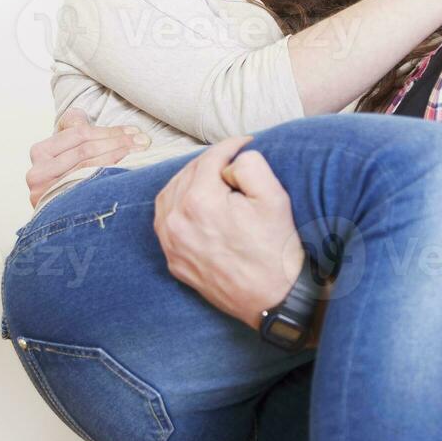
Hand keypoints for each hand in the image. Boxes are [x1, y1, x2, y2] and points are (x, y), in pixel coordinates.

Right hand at [25, 108, 149, 207]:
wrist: (58, 212)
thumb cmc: (67, 173)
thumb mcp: (67, 146)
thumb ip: (73, 126)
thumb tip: (82, 116)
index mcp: (41, 151)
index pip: (79, 134)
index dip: (109, 131)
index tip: (134, 131)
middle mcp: (38, 173)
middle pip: (85, 150)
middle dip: (118, 142)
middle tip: (143, 141)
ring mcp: (47, 193)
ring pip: (88, 168)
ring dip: (119, 157)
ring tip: (140, 153)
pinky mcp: (58, 209)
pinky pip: (89, 189)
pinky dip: (110, 177)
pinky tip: (127, 172)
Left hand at [154, 136, 305, 329]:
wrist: (274, 299)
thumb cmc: (276, 249)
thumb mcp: (273, 197)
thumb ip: (249, 165)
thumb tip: (230, 163)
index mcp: (199, 202)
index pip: (209, 159)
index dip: (229, 146)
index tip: (245, 142)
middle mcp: (177, 222)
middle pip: (186, 174)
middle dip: (210, 162)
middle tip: (232, 159)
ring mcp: (172, 244)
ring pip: (169, 195)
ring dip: (189, 180)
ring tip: (212, 177)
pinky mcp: (174, 261)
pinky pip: (165, 222)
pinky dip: (177, 205)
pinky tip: (195, 203)